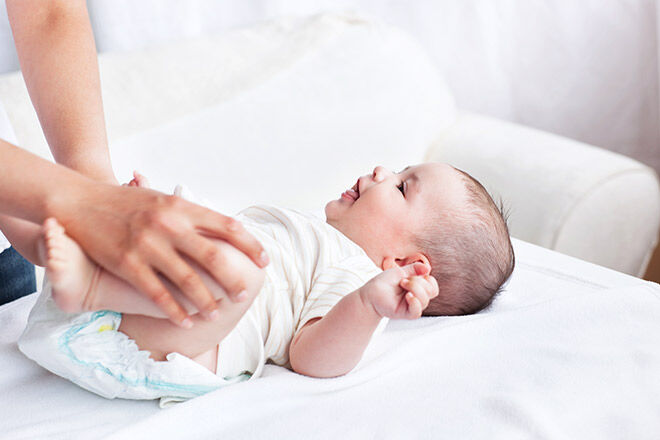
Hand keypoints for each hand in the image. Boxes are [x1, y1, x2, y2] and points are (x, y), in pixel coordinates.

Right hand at [52, 179, 268, 327]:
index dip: (251, 245)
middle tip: (244, 294)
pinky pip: (157, 293)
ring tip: (216, 313)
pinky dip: (174, 310)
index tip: (264, 260)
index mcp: (182, 206)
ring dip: (206, 300)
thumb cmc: (126, 202)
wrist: (80, 201)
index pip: (227, 226)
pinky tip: (185, 321)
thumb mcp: (163, 199)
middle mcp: (169, 224)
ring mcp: (148, 244)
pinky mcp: (127, 263)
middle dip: (233, 278)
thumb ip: (191, 214)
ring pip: (187, 279)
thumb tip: (225, 230)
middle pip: (214, 255)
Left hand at [359, 262, 438, 318]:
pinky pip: (417, 311)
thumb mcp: (400, 271)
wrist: (371, 292)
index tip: (413, 275)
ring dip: (415, 288)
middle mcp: (417, 298)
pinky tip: (408, 296)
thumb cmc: (384, 282)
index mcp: (418, 288)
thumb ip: (414, 269)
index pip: (432, 287)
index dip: (428, 279)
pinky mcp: (405, 314)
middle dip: (419, 282)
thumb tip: (428, 268)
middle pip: (431, 292)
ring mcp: (411, 306)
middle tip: (403, 280)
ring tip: (402, 284)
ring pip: (425, 300)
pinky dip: (415, 302)